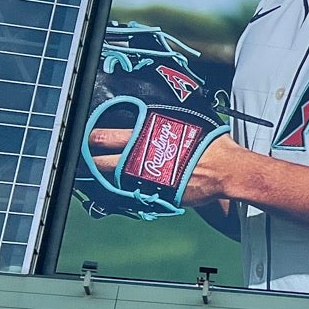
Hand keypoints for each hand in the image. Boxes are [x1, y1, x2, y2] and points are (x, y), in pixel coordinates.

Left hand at [87, 130, 254, 206]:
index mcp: (149, 136)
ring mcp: (147, 177)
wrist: (227, 171)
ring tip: (90, 175)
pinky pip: (133, 192)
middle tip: (81, 158)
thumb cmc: (213, 146)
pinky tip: (116, 188)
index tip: (87, 136)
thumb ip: (171, 123)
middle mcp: (143, 157)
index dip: (93, 136)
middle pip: (103, 159)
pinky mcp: (156, 192)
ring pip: (114, 178)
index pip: (109, 136)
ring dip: (100, 177)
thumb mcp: (191, 124)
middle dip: (88, 159)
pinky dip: (123, 191)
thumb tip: (165, 116)